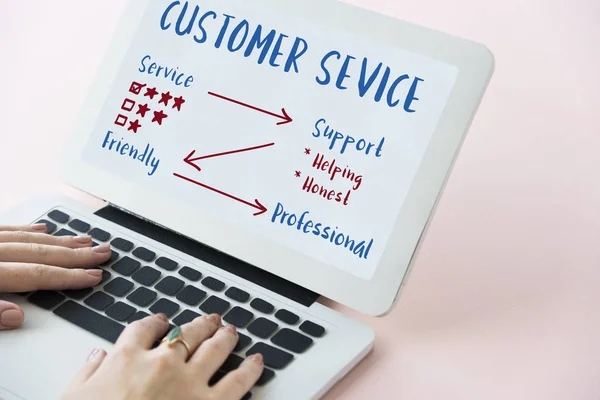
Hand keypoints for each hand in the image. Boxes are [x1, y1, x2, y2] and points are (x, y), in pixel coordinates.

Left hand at [0, 224, 110, 329]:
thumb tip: (16, 316)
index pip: (37, 275)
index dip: (68, 276)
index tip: (93, 276)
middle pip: (41, 253)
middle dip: (76, 255)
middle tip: (101, 253)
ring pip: (28, 239)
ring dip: (60, 241)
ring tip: (84, 241)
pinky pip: (7, 229)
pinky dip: (28, 230)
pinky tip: (43, 229)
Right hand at [63, 313, 263, 399]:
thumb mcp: (73, 397)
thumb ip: (87, 373)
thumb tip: (97, 357)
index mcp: (127, 358)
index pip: (145, 329)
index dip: (156, 322)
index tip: (162, 321)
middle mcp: (162, 363)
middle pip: (187, 333)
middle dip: (201, 324)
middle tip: (210, 320)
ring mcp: (189, 382)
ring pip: (215, 348)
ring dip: (225, 336)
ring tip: (231, 330)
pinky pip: (237, 382)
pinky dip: (250, 369)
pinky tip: (257, 361)